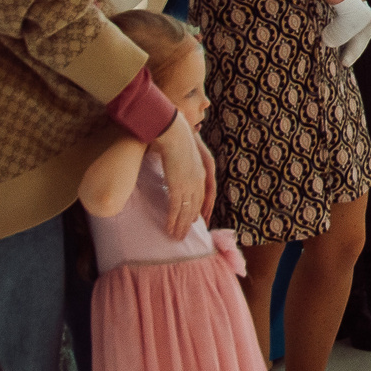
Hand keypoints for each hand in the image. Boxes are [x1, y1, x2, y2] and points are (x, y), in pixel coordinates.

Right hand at [154, 114, 211, 240]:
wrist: (174, 133)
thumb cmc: (176, 138)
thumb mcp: (184, 152)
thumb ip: (182, 161)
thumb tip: (174, 163)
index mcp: (201, 173)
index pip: (201, 197)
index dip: (197, 210)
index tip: (195, 220)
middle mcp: (197, 182)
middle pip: (195, 208)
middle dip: (189, 223)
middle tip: (184, 235)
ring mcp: (188, 185)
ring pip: (186, 212)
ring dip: (180, 226)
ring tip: (176, 237)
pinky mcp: (178, 187)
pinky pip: (176, 209)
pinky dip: (173, 220)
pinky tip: (170, 229)